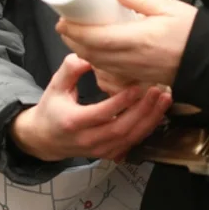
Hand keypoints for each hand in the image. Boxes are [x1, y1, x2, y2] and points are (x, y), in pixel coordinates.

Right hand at [9, 54, 171, 162]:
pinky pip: (131, 144)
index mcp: (73, 122)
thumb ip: (71, 69)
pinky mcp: (107, 154)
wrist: (44, 138)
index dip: (121, 101)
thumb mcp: (55, 85)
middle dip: (143, 110)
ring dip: (150, 120)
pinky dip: (146, 130)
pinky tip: (157, 114)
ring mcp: (98, 150)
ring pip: (129, 139)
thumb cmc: (51, 108)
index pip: (101, 114)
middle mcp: (86, 140)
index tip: (137, 86)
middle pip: (120, 129)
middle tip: (158, 91)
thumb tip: (89, 55)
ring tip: (164, 100)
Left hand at [56, 0, 196, 87]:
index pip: (96, 37)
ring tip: (76, 36)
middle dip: (73, 41)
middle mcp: (133, 58)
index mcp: (138, 38)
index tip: (62, 20)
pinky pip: (111, 72)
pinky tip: (97, 52)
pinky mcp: (140, 77)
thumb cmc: (193, 32)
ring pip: (99, 64)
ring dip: (82, 52)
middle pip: (91, 53)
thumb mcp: (167, 6)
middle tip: (65, 26)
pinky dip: (98, 62)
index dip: (74, 31)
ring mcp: (135, 71)